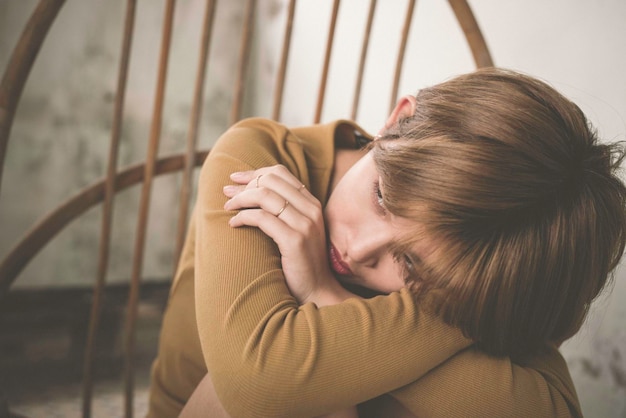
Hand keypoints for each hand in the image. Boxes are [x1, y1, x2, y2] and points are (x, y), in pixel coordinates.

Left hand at [223, 165, 354, 305]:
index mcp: (312, 204)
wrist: (318, 291)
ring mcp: (304, 224)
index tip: (236, 178)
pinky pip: (262, 218)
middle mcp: (311, 210)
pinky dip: (243, 217)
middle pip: (271, 180)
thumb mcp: (298, 230)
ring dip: (240, 199)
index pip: (281, 173)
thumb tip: (253, 192)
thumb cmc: (301, 262)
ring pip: (265, 196)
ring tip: (227, 207)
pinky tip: (233, 224)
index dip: (254, 172)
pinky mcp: (294, 240)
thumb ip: (285, 211)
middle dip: (245, 184)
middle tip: (227, 193)